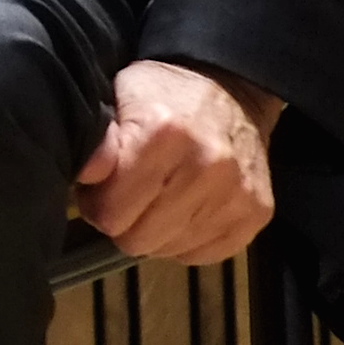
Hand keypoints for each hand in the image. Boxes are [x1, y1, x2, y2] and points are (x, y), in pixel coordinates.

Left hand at [74, 58, 281, 266]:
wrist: (231, 89)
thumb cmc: (164, 95)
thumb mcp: (118, 98)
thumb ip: (97, 140)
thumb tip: (85, 174)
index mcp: (164, 135)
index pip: (111, 213)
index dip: (96, 202)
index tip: (100, 187)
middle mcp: (207, 167)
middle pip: (139, 240)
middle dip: (123, 221)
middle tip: (126, 195)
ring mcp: (237, 194)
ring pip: (169, 251)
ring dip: (156, 230)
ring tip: (157, 197)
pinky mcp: (258, 214)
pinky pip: (204, 255)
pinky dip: (187, 239)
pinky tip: (185, 208)